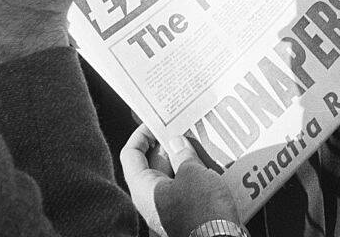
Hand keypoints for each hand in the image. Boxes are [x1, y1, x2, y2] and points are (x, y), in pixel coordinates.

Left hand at [121, 127, 238, 236]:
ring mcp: (167, 210)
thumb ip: (182, 154)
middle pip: (152, 164)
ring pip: (171, 176)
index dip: (141, 134)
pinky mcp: (184, 216)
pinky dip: (193, 175)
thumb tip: (176, 142)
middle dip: (169, 144)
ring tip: (199, 142)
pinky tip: (209, 164)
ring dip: (184, 159)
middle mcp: (151, 201)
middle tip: (184, 127)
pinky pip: (184, 189)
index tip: (157, 122)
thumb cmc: (201, 211)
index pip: (131, 155)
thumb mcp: (192, 173)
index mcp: (144, 190)